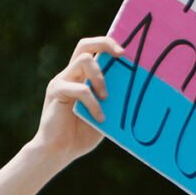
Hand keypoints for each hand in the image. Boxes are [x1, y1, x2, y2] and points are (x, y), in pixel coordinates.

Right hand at [29, 36, 123, 160]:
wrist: (59, 151)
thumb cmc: (83, 133)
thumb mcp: (104, 113)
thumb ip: (113, 99)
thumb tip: (139, 90)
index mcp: (82, 76)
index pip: (93, 49)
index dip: (109, 44)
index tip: (127, 53)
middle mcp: (71, 74)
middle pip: (85, 44)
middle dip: (105, 44)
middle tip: (121, 55)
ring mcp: (62, 81)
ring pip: (83, 60)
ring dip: (100, 77)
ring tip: (107, 98)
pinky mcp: (56, 92)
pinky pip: (80, 89)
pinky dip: (93, 103)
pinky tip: (100, 118)